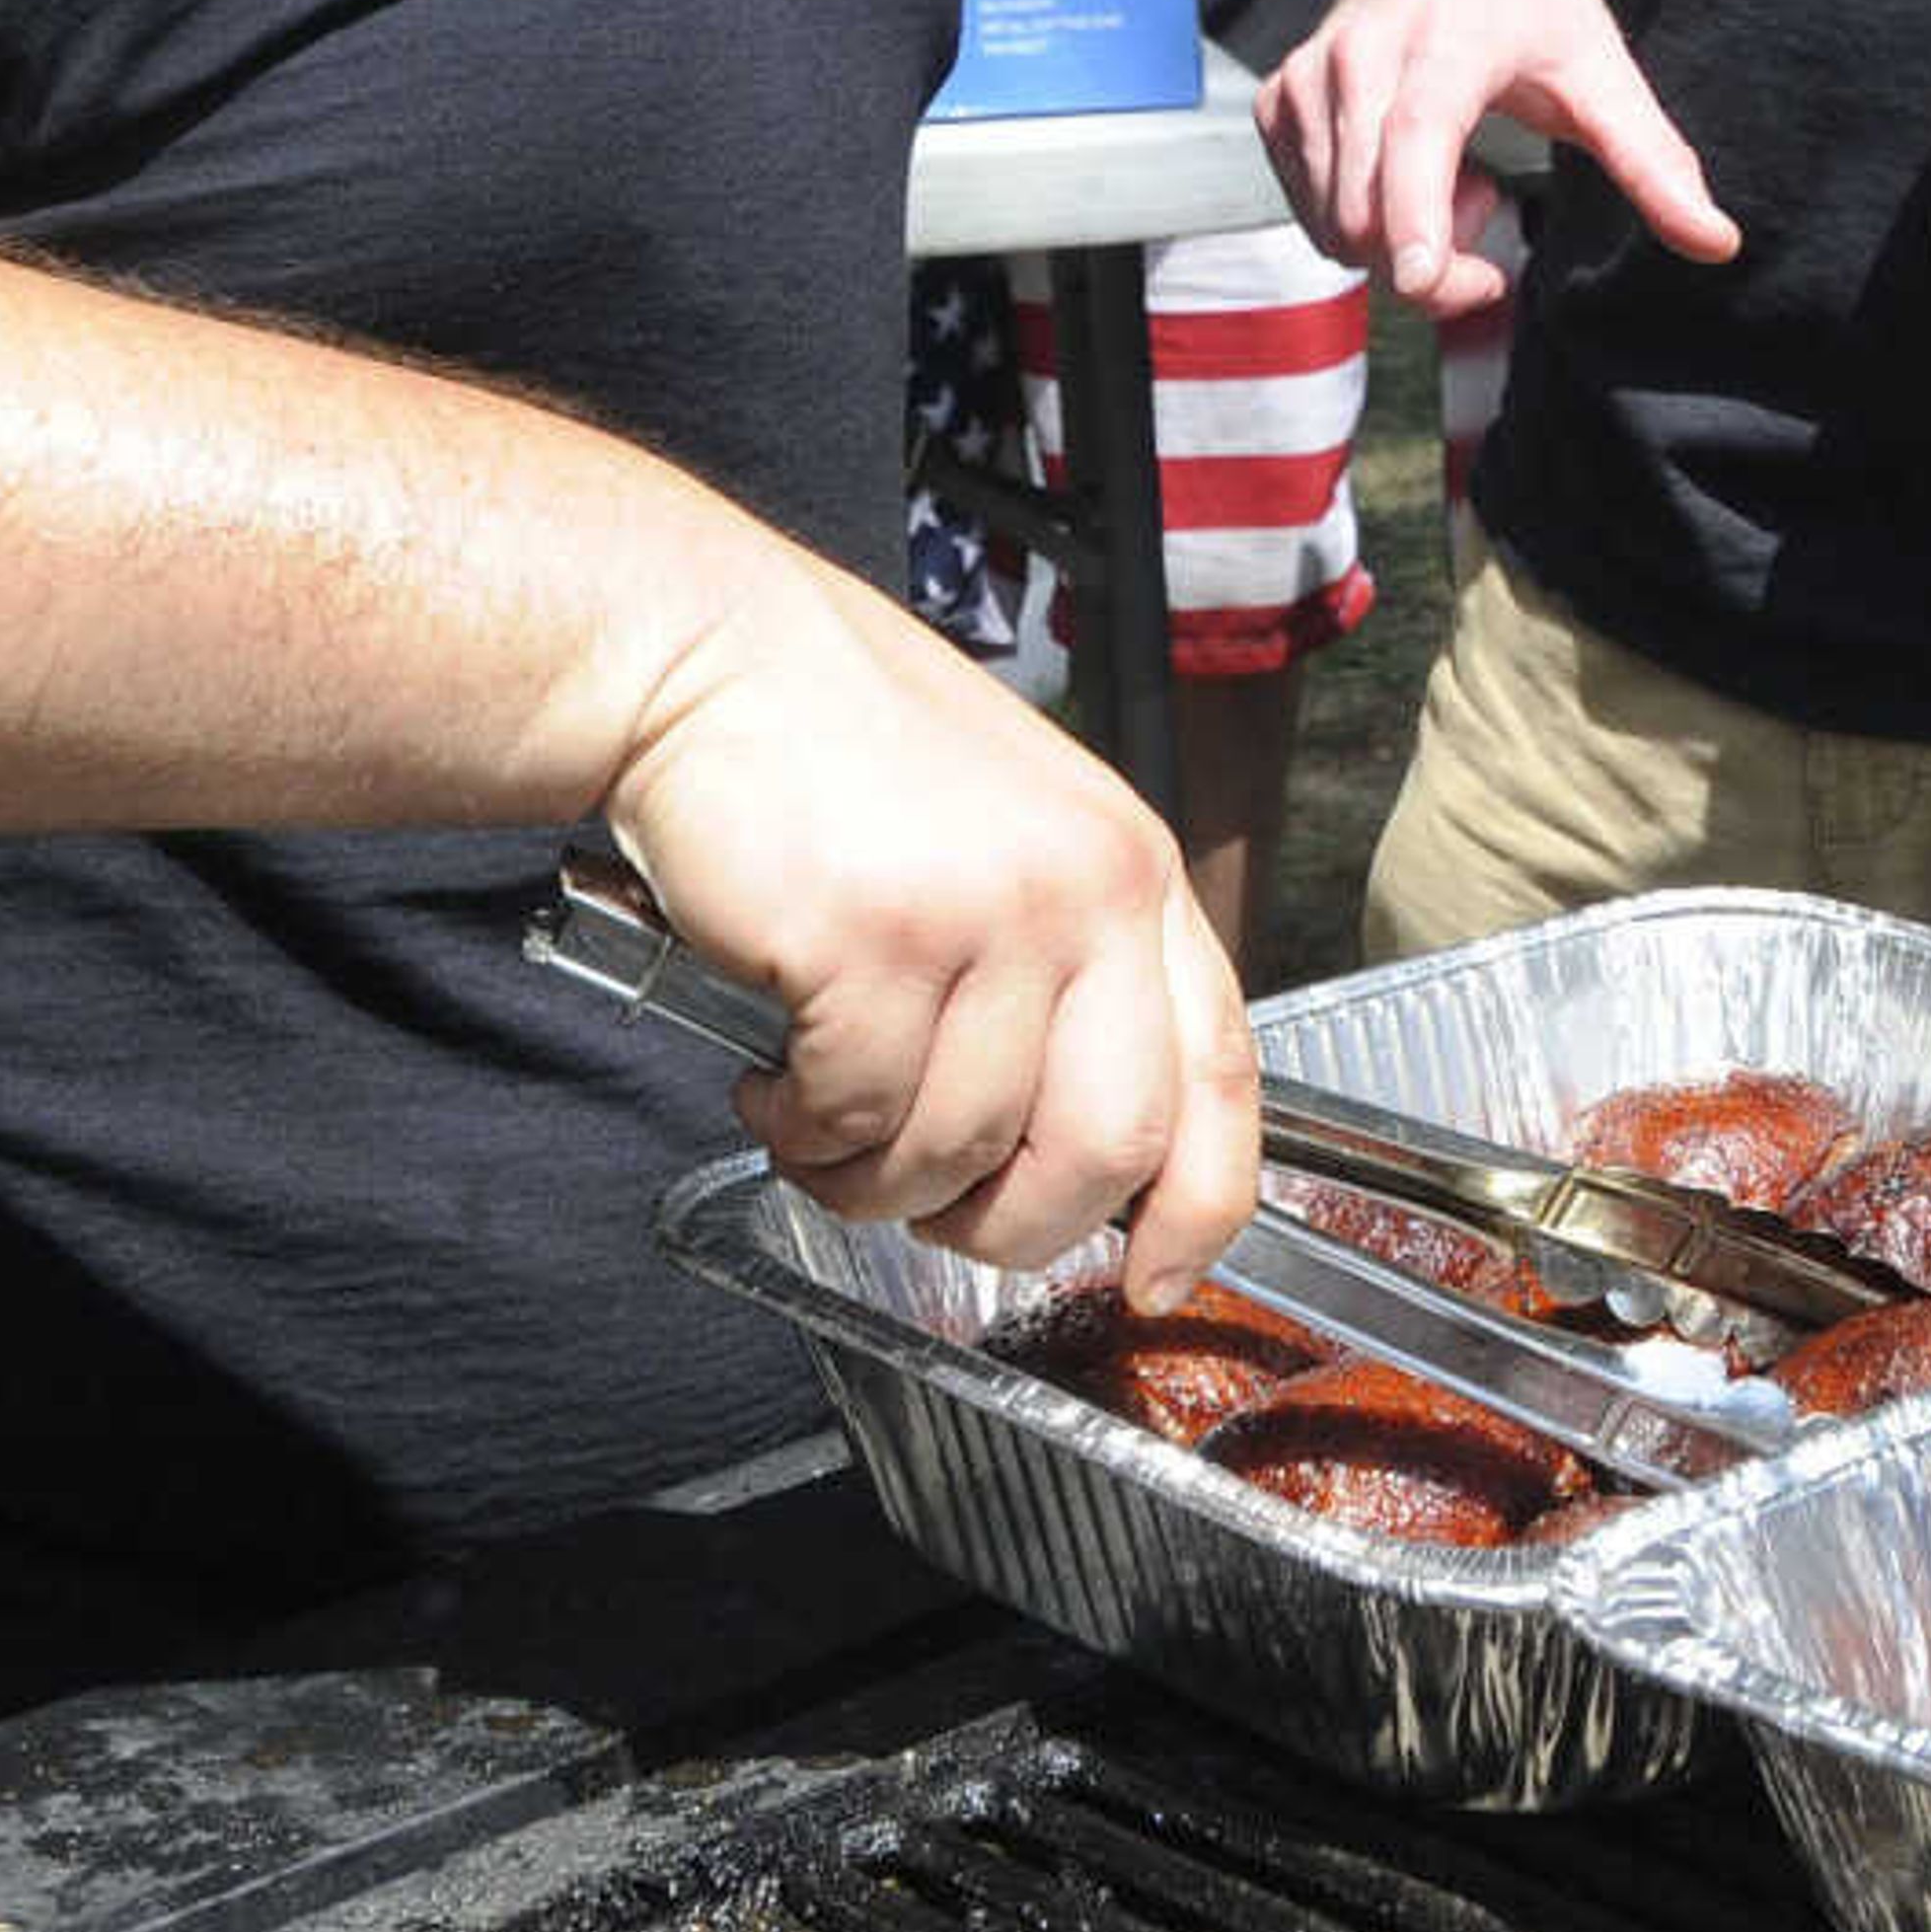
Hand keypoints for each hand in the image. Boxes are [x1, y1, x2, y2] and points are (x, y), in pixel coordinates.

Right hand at [598, 563, 1259, 1305]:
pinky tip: (770, 1086)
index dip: (1201, 1205)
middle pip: (1106, 1149)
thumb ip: (1069, 966)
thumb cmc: (844, 750)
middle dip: (1012, 1225)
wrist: (708, 657)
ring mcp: (986, 914)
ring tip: (818, 1120)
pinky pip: (856, 1119)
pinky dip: (803, 1136)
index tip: (1157, 1274)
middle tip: (932, 1212)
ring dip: (873, 1179)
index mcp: (1134, 868)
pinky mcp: (872, 941)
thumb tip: (1082, 1148)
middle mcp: (1086, 889)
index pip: (1222, 1073)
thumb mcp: (1016, 832)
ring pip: (961, 1151)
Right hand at [1261, 0, 1737, 312]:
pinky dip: (1362, 219)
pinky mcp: (1281, 105)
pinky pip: (1312, 212)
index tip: (1421, 279)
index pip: (1416, 136)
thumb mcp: (1603, 69)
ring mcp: (1311, 80)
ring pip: (1337, 222)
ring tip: (1453, 174)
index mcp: (1448, 42)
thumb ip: (1653, 162)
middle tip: (1492, 217)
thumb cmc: (1526, 0)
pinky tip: (1406, 169)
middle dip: (1434, 263)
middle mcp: (1363, 56)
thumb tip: (1717, 242)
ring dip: (1403, 237)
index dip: (1415, 212)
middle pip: (1370, 207)